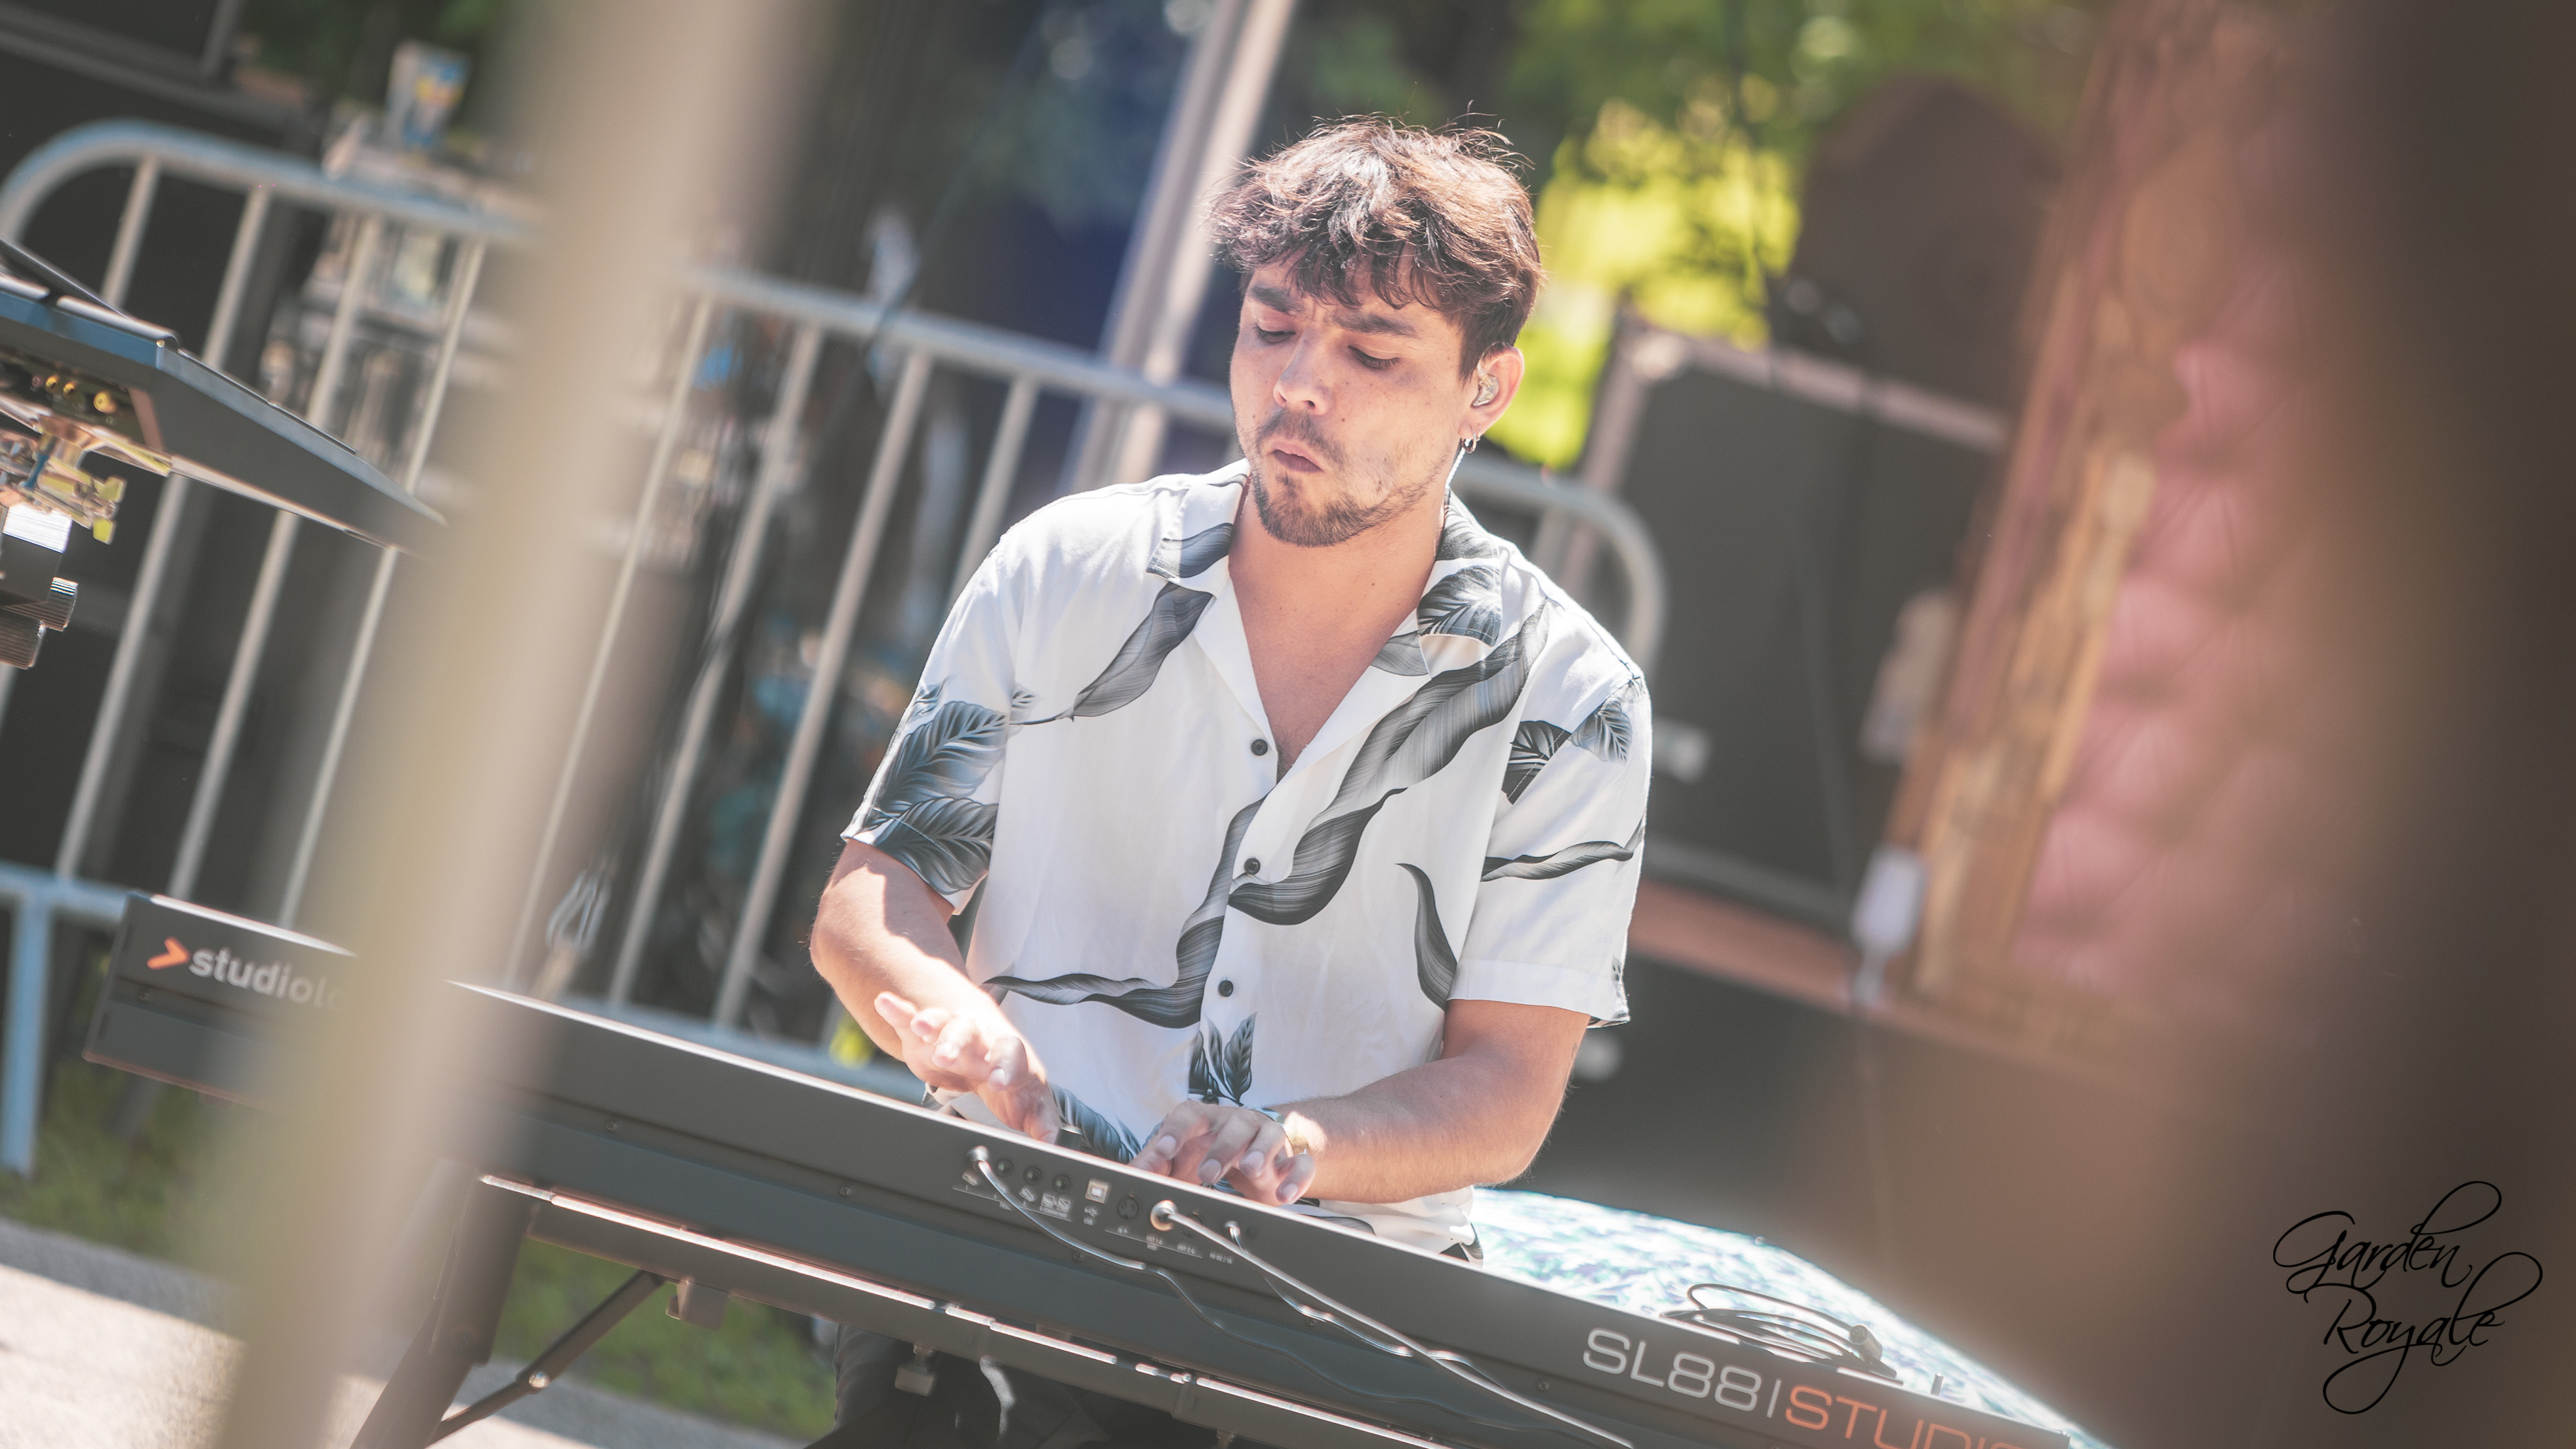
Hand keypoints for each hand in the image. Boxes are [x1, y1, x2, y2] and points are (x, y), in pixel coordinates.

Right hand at [874, 991, 1058, 1143]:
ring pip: (943, 1023)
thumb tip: (1052, 1148)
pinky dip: (899, 1011)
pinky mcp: (925, 1038)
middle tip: (947, 1056)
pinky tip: (886, 1002)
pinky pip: (911, 1018)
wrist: (992, 1053)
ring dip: (932, 1024)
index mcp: (1010, 1056)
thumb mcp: (1031, 1106)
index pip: (1011, 1056)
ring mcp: (953, 1033)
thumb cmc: (1014, 1081)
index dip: (1004, 1067)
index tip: (997, 1082)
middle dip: (959, 1042)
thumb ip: (1042, 1126)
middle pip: (972, 1034)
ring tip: (920, 1028)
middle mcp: (982, 1039)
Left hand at [1131, 1101, 1316, 1206]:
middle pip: (1234, 1124)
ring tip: (1252, 1171)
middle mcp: (1240, 1124)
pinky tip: (1283, 1195)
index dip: (1176, 1131)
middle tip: (1207, 1175)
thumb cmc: (1212, 1153)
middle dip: (1221, 1148)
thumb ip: (1154, 1165)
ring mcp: (1268, 1140)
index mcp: (1208, 1121)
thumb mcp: (1181, 1159)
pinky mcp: (1292, 1161)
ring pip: (1270, 1134)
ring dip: (1260, 1151)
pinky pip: (1301, 1162)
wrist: (1258, 1159)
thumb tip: (1130, 1174)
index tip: (1162, 1152)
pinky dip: (1295, 1178)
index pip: (1190, 1114)